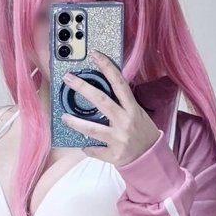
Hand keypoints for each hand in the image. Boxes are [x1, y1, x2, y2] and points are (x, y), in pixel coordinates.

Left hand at [61, 51, 159, 166]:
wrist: (151, 159)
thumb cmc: (143, 133)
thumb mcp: (138, 114)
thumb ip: (122, 105)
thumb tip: (102, 91)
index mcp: (133, 109)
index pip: (120, 84)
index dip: (108, 68)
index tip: (96, 55)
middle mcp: (125, 122)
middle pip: (101, 101)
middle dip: (83, 88)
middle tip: (68, 79)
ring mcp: (118, 139)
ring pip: (92, 128)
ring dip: (75, 122)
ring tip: (64, 117)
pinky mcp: (113, 154)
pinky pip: (94, 149)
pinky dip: (87, 147)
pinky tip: (83, 144)